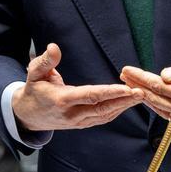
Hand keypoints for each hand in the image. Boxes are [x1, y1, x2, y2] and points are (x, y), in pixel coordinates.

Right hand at [12, 43, 144, 131]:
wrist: (28, 116)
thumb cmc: (33, 89)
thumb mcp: (34, 73)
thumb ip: (45, 61)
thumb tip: (54, 47)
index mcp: (62, 100)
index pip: (90, 96)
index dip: (109, 92)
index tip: (126, 88)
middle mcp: (72, 114)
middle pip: (102, 109)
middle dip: (123, 101)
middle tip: (142, 92)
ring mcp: (78, 122)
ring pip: (105, 115)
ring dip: (124, 106)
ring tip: (141, 96)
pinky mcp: (82, 124)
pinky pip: (103, 118)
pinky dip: (117, 110)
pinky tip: (128, 102)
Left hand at [120, 60, 170, 133]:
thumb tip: (163, 75)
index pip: (160, 87)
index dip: (141, 78)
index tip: (127, 70)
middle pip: (156, 99)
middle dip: (138, 86)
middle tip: (123, 75)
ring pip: (161, 109)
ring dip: (146, 97)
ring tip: (131, 84)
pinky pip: (170, 116)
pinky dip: (159, 106)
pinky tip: (150, 96)